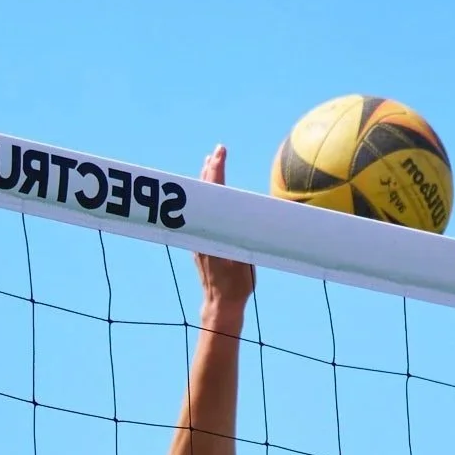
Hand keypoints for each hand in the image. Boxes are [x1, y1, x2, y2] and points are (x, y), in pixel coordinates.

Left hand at [195, 146, 254, 318]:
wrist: (220, 304)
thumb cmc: (237, 285)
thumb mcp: (246, 258)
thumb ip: (249, 236)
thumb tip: (256, 216)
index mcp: (214, 228)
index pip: (213, 192)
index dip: (217, 170)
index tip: (220, 153)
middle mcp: (202, 230)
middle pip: (203, 191)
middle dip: (211, 168)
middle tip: (218, 150)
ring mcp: (198, 236)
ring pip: (199, 201)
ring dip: (205, 180)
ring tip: (209, 163)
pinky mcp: (199, 243)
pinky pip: (200, 212)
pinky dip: (205, 197)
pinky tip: (208, 193)